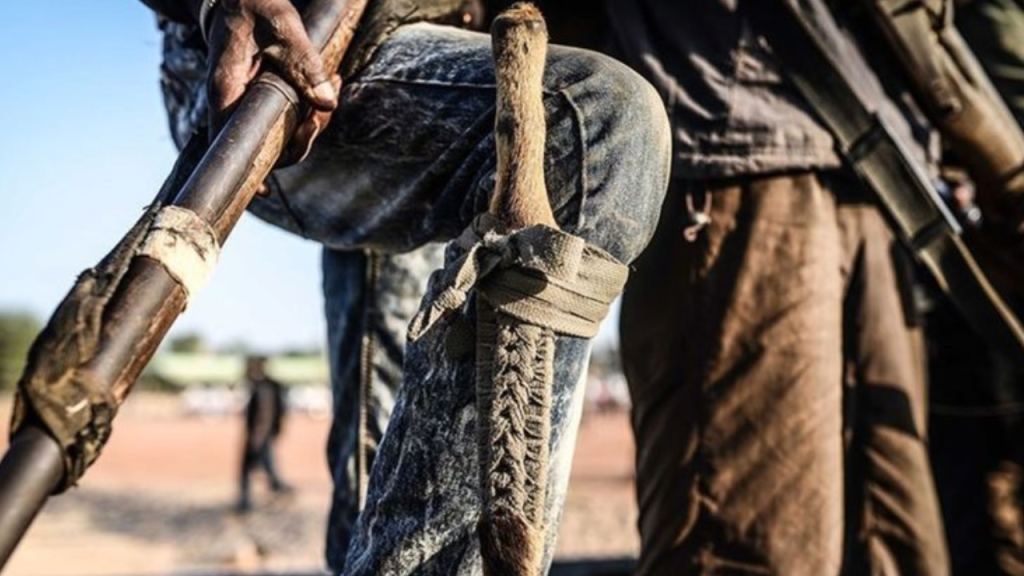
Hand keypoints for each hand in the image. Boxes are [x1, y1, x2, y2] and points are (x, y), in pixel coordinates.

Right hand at [205, 0, 339, 163]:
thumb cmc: (254, 5)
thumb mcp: (282, 27)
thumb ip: (304, 64)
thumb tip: (327, 104)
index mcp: (226, 88)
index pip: (229, 141)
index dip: (248, 169)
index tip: (266, 190)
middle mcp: (232, 100)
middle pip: (264, 144)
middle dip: (301, 139)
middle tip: (323, 114)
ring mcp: (246, 100)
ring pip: (281, 131)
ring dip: (313, 119)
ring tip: (337, 83)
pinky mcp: (261, 95)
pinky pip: (286, 113)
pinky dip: (311, 105)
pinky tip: (332, 83)